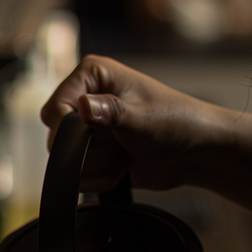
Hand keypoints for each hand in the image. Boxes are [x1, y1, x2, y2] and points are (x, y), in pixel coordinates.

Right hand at [40, 56, 225, 192]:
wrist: (196, 152)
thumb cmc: (177, 122)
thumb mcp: (142, 117)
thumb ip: (110, 113)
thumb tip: (82, 107)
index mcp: (92, 75)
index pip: (55, 109)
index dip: (72, 129)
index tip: (103, 133)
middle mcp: (86, 97)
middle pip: (57, 139)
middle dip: (91, 150)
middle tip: (122, 142)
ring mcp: (89, 127)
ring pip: (69, 161)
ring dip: (100, 164)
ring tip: (126, 151)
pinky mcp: (95, 153)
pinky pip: (80, 177)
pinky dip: (103, 177)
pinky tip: (124, 164)